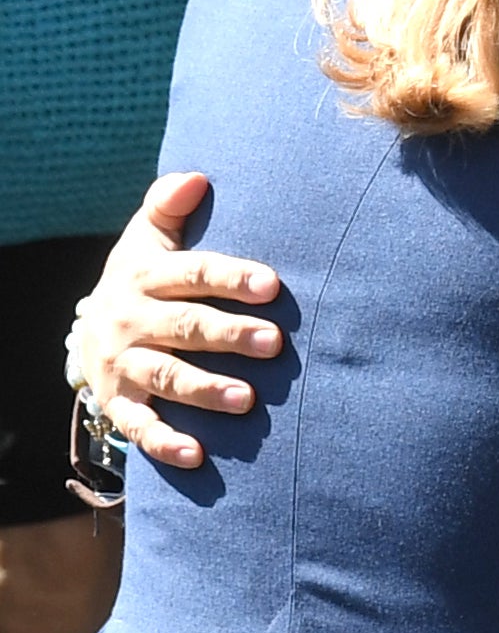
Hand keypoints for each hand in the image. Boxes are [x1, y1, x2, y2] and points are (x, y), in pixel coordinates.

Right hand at [76, 173, 282, 468]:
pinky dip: (166, 444)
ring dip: (205, 390)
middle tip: (274, 343)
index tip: (272, 286)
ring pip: (165, 377)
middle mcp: (130, 322)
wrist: (91, 334)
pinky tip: (198, 455)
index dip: (232, 278)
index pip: (192, 274)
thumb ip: (168, 207)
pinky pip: (140, 429)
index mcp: (143, 277)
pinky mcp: (120, 405)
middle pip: (184, 327)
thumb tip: (196, 177)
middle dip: (229, 335)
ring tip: (247, 399)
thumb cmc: (143, 281)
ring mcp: (123, 366)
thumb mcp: (148, 240)